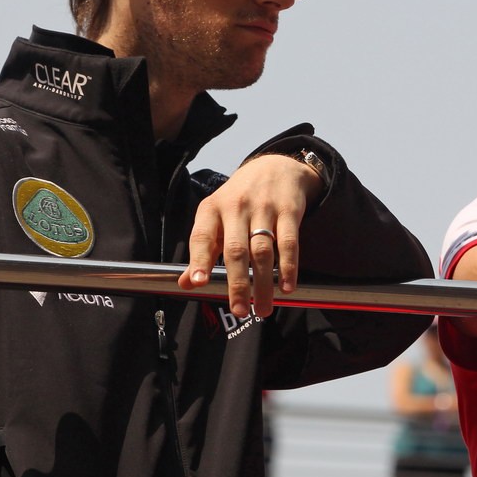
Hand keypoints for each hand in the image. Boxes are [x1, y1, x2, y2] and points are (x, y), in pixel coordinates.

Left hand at [178, 154, 322, 317]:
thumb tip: (187, 284)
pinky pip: (289, 242)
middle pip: (236, 250)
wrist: (274, 166)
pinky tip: (286, 287)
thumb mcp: (216, 217)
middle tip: (240, 310)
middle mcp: (236, 207)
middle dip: (237, 284)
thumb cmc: (239, 199)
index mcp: (212, 209)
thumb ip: (203, 251)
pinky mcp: (289, 210)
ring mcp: (264, 208)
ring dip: (263, 283)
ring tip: (263, 309)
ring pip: (263, 251)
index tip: (199, 282)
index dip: (199, 260)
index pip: (202, 236)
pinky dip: (288, 267)